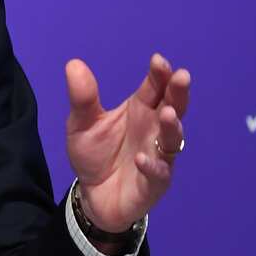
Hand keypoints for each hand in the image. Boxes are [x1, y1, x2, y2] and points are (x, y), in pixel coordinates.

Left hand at [65, 54, 190, 232]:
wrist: (91, 194)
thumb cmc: (94, 154)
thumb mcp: (81, 123)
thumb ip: (82, 98)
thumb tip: (74, 64)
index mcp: (140, 109)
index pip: (155, 88)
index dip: (159, 74)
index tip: (158, 61)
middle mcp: (154, 130)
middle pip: (173, 108)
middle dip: (179, 93)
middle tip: (182, 77)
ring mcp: (158, 156)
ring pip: (172, 140)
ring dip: (172, 127)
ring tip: (167, 113)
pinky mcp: (154, 183)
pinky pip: (159, 174)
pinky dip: (152, 166)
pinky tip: (141, 159)